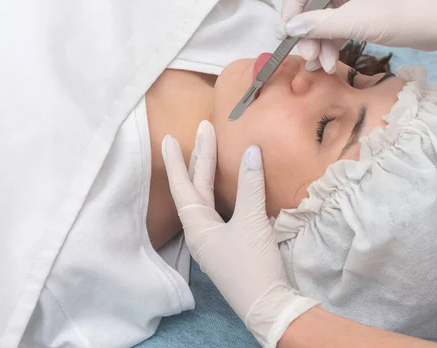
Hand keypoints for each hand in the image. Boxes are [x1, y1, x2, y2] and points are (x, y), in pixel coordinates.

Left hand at [161, 120, 318, 347]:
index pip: (183, 186)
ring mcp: (215, 242)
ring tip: (211, 152)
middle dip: (199, 159)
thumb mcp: (251, 221)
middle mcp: (201, 233)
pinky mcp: (230, 247)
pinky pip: (221, 211)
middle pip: (196, 189)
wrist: (268, 307)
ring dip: (209, 175)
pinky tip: (230, 187)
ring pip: (208, 200)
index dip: (177, 161)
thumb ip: (250, 185)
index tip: (168, 138)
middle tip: (203, 130)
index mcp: (198, 227)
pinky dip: (224, 193)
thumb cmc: (252, 265)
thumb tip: (251, 151)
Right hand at [280, 0, 436, 73]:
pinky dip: (333, 43)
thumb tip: (290, 28)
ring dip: (320, 42)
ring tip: (320, 66)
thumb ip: (321, 25)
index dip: (292, 3)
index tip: (289, 30)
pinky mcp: (366, 10)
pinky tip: (330, 63)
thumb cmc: (405, 15)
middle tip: (306, 56)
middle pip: (314, 1)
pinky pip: (340, 25)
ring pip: (326, 17)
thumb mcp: (358, 22)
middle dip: (307, 31)